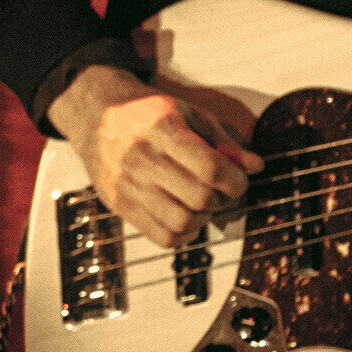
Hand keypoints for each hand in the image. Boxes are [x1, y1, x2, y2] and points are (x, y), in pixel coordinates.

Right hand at [47, 64, 264, 249]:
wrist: (96, 115)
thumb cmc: (147, 113)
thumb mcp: (189, 114)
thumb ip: (224, 141)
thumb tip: (255, 166)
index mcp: (162, 129)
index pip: (210, 167)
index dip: (235, 180)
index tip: (238, 180)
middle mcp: (142, 158)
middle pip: (199, 197)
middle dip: (223, 201)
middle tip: (224, 194)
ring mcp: (128, 185)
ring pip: (181, 223)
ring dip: (204, 219)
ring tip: (204, 205)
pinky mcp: (120, 205)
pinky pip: (161, 237)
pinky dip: (183, 235)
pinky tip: (186, 216)